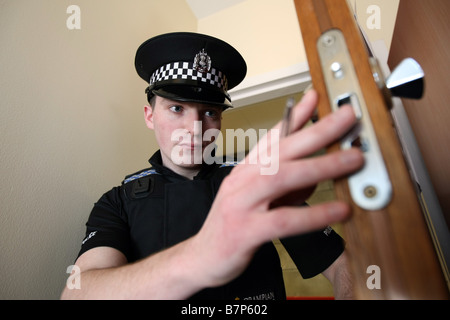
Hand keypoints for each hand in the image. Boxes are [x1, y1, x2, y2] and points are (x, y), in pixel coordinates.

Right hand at [191, 89, 363, 287]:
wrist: (204, 256)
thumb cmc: (234, 224)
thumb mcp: (260, 197)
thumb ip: (287, 183)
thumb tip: (319, 171)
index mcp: (246, 170)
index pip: (272, 136)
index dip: (294, 115)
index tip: (316, 96)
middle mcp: (243, 179)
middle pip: (281, 149)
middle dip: (317, 130)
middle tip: (347, 117)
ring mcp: (242, 203)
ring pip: (282, 177)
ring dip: (321, 166)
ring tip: (353, 159)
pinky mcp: (245, 230)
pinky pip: (283, 220)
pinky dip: (313, 214)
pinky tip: (338, 210)